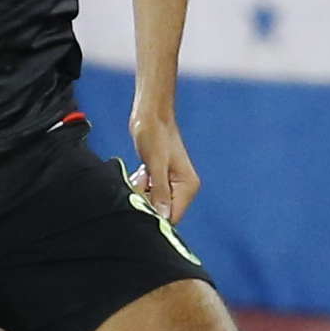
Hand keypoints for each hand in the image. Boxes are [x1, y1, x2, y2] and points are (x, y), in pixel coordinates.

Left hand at [129, 102, 200, 223]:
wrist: (149, 114)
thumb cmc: (154, 133)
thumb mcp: (155, 164)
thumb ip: (160, 191)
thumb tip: (163, 216)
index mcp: (188, 186)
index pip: (173, 216)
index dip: (155, 214)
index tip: (141, 201)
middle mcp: (183, 187)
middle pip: (162, 211)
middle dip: (147, 201)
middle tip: (141, 180)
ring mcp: (172, 183)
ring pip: (154, 202)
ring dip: (142, 192)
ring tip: (142, 173)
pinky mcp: (161, 178)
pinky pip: (149, 192)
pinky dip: (141, 186)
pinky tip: (141, 171)